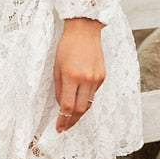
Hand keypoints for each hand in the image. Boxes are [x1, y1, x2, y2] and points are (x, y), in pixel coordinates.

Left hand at [54, 17, 104, 131]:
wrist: (84, 30)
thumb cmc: (66, 46)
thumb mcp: (56, 66)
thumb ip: (58, 88)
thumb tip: (61, 106)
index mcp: (71, 76)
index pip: (67, 106)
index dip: (62, 120)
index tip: (59, 128)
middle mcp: (86, 79)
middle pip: (80, 110)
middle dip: (71, 121)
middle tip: (64, 127)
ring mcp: (96, 78)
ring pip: (88, 104)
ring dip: (79, 113)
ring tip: (70, 118)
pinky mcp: (102, 76)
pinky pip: (93, 93)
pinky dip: (85, 98)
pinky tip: (79, 98)